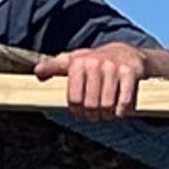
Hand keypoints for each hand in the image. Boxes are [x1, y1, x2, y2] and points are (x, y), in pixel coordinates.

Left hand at [35, 44, 150, 117]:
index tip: (80, 112)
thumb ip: (54, 67)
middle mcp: (95, 63)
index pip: (74, 99)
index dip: (76, 111)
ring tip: (107, 113)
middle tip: (95, 115)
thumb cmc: (96, 62)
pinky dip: (122, 111)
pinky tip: (121, 109)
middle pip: (90, 105)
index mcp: (79, 62)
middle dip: (92, 115)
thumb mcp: (74, 60)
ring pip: (107, 106)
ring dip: (107, 115)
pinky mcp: (131, 73)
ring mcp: (114, 68)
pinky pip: (124, 103)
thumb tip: (37, 72)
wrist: (127, 52)